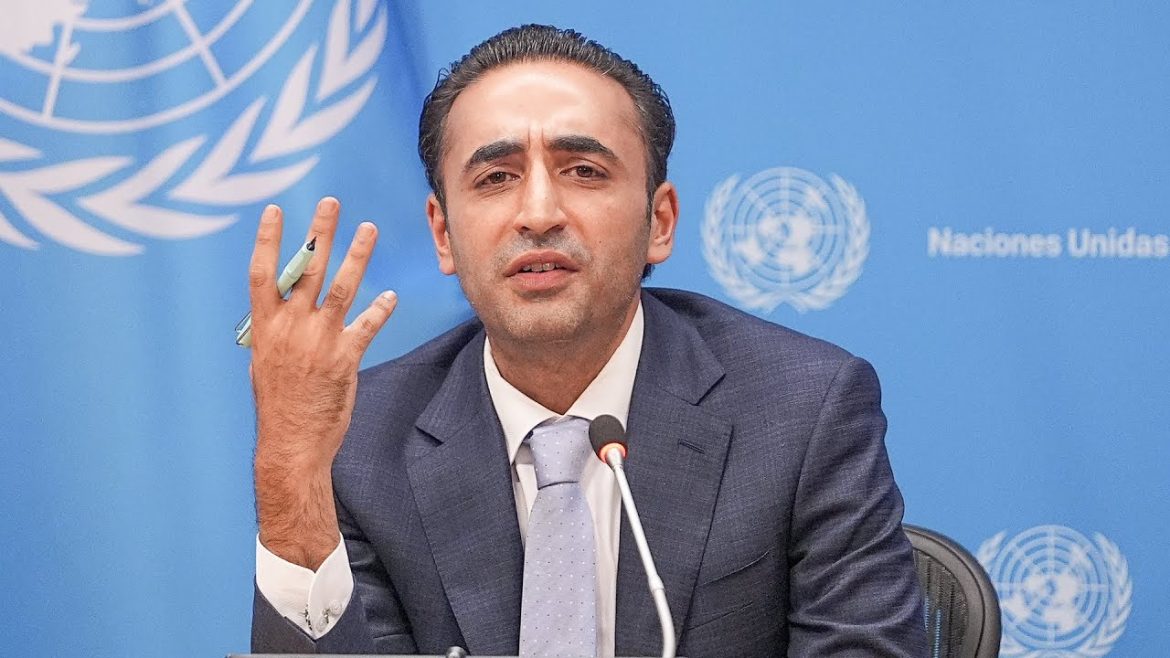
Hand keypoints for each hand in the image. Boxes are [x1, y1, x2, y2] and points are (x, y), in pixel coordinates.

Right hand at [248, 197, 396, 568]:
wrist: (291, 443)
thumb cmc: (278, 402)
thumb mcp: (265, 361)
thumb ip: (277, 329)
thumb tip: (285, 304)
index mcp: (265, 327)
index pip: (263, 273)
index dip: (269, 240)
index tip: (275, 210)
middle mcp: (291, 328)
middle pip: (307, 269)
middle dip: (320, 232)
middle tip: (331, 202)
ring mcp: (319, 341)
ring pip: (342, 288)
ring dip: (357, 255)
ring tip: (369, 228)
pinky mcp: (345, 358)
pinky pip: (367, 325)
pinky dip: (380, 309)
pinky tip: (391, 295)